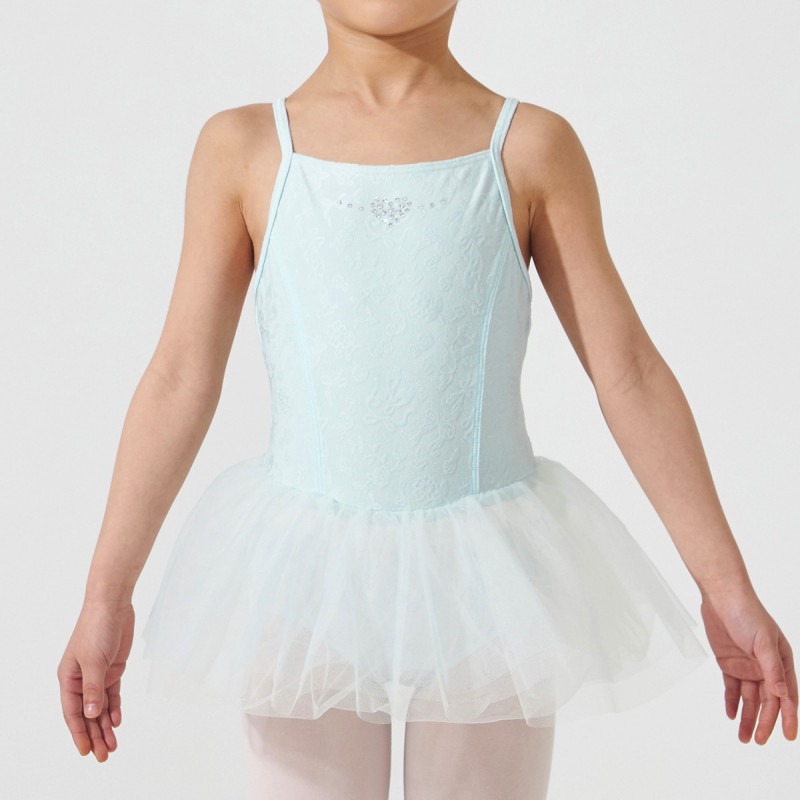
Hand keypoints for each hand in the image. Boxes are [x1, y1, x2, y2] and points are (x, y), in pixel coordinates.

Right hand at [57, 599, 134, 760]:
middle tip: (103, 756)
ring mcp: (97, 675)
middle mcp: (81, 680)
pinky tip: (118, 722)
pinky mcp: (113, 669)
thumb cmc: (96, 629)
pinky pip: (112, 694)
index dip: (79, 733)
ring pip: (101, 707)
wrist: (112, 605)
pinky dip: (115, 708)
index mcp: (68, 679)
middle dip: (95, 735)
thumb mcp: (94, 661)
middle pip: (87, 714)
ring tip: (112, 746)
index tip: (85, 751)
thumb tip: (90, 715)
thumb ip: (93, 689)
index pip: (72, 713)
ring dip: (106, 726)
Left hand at [700, 588, 796, 743]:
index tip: (788, 736)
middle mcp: (765, 667)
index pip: (787, 695)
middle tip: (759, 740)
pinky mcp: (729, 663)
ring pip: (749, 698)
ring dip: (747, 717)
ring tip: (744, 737)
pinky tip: (731, 715)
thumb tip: (782, 695)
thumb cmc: (747, 613)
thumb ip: (772, 669)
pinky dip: (732, 702)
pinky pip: (732, 688)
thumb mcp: (763, 641)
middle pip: (767, 701)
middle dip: (764, 722)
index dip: (788, 716)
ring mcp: (747, 666)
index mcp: (780, 661)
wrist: (721, 597)